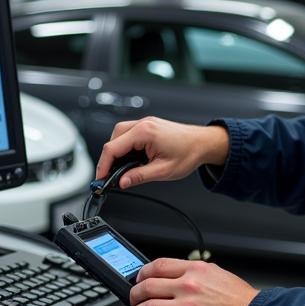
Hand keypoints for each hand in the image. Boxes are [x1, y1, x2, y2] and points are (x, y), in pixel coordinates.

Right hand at [96, 117, 228, 189]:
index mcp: (145, 132)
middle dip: (108, 158)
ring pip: (119, 135)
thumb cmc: (189, 153)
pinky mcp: (148, 126)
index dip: (103, 165)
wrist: (203, 143)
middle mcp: (143, 124)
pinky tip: (130, 159)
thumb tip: (122, 182)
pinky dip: (125, 146)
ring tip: (120, 169)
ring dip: (116, 151)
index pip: (113, 148)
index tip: (101, 178)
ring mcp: (146, 123)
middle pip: (113, 139)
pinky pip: (128, 134)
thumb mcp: (163, 171)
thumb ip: (139, 176)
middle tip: (109, 175)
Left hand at [129, 257, 258, 305]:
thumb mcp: (218, 275)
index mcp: (195, 270)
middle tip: (134, 299)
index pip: (159, 265)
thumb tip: (182, 278)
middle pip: (148, 286)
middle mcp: (187, 286)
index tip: (141, 277)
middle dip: (135, 293)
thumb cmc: (242, 301)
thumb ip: (198, 275)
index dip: (144, 272)